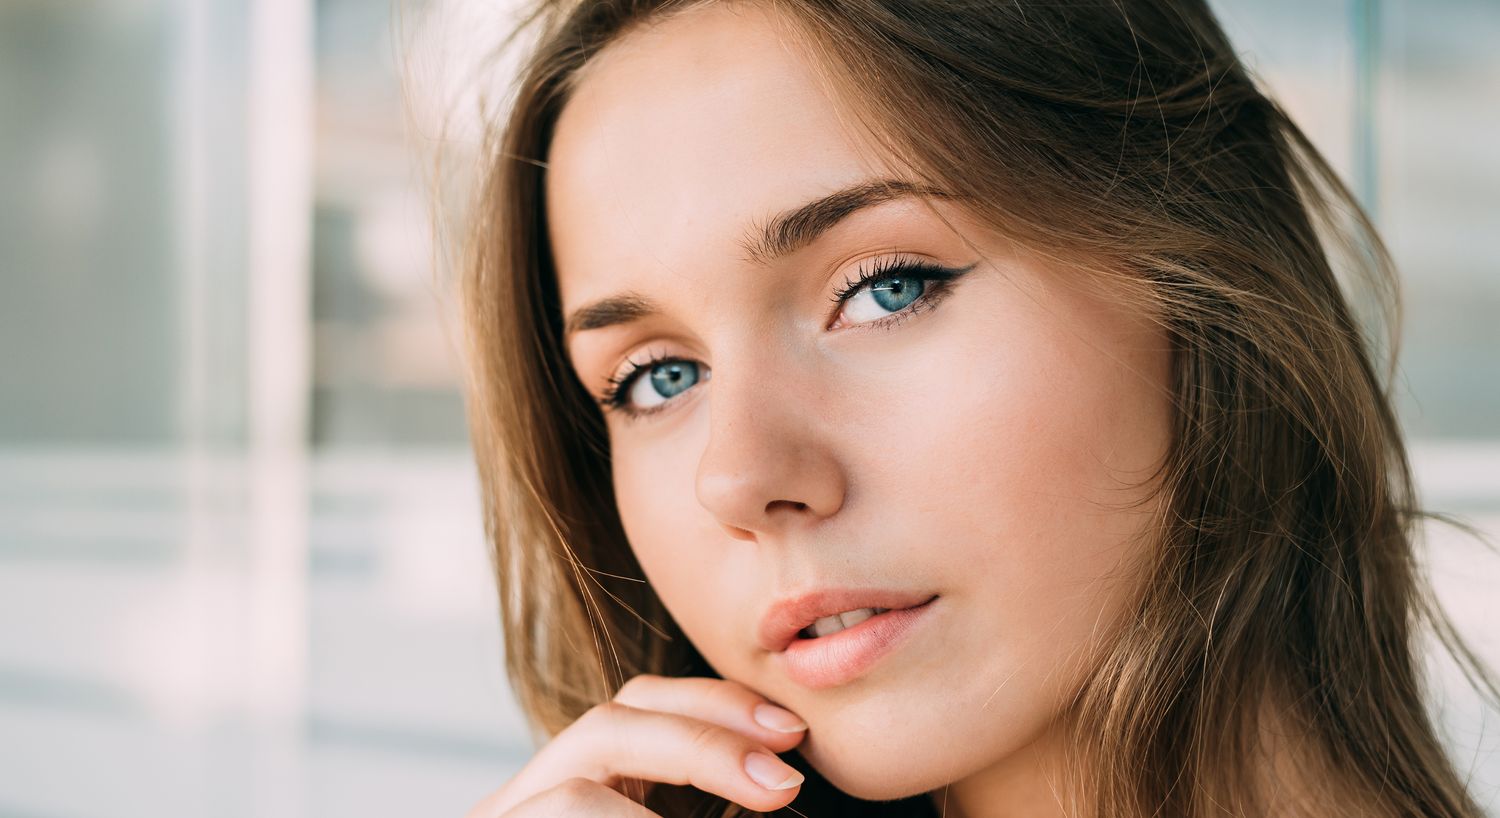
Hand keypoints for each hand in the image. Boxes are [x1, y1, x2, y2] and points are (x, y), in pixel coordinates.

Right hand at [465, 674, 809, 815]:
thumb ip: (710, 800)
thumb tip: (785, 778)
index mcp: (575, 788)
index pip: (639, 711)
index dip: (718, 707)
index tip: (792, 734)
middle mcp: (524, 798)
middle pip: (611, 722)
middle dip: (707, 735)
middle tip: (785, 774)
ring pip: (582, 772)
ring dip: (685, 771)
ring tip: (765, 797)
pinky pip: (564, 809)